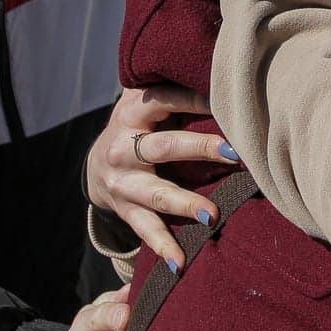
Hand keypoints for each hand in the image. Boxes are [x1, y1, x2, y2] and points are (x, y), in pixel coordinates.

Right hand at [85, 84, 239, 270]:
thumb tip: (224, 67)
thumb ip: (175, 89)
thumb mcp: (147, 102)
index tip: (227, 101)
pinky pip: (145, 230)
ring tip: (211, 214)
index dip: (194, 99)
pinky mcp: (125, 210)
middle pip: (163, 146)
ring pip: (155, 193)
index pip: (164, 100)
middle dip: (198, 149)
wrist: (96, 165)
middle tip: (234, 154)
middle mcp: (123, 146)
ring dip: (184, 204)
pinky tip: (180, 264)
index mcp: (132, 112)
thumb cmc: (140, 127)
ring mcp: (123, 182)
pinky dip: (163, 248)